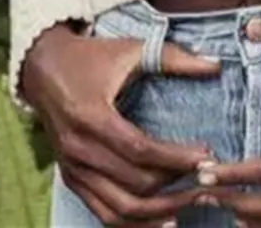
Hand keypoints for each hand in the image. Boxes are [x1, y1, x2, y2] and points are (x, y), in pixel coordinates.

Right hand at [22, 23, 220, 225]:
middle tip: (208, 179)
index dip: (176, 158)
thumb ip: (174, 59)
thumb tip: (216, 66)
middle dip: (175, 186)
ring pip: (118, 210)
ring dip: (158, 214)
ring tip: (192, 204)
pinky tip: (162, 220)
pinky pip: (103, 213)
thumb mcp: (132, 51)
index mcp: (92, 117)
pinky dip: (133, 223)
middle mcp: (79, 150)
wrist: (44, 67)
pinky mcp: (72, 179)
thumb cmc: (92, 58)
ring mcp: (73, 169)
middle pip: (134, 183)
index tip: (207, 157)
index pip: (140, 150)